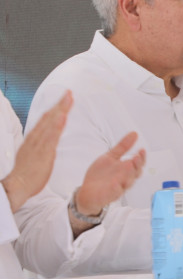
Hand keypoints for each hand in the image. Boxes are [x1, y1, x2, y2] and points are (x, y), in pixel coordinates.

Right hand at [3, 91, 71, 211]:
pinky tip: (62, 117)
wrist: (17, 185)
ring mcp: (38, 144)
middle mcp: (35, 138)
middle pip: (49, 117)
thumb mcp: (35, 154)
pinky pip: (50, 137)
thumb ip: (42, 145)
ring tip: (68, 99)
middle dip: (59, 104)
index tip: (64, 98)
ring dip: (60, 110)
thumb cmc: (27, 173)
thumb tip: (50, 138)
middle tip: (69, 92)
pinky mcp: (41, 152)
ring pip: (50, 123)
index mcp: (34, 139)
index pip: (46, 119)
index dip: (55, 108)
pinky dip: (56, 126)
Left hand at [75, 131, 145, 215]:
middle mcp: (125, 178)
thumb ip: (123, 146)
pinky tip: (115, 183)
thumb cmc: (101, 175)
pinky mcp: (110, 195)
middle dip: (137, 165)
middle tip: (136, 157)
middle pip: (136, 172)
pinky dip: (116, 188)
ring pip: (128, 182)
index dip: (141, 157)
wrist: (88, 191)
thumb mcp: (110, 157)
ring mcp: (119, 187)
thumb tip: (134, 134)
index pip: (138, 163)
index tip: (141, 150)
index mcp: (126, 169)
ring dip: (129, 174)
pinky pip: (115, 192)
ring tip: (129, 165)